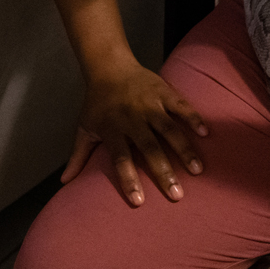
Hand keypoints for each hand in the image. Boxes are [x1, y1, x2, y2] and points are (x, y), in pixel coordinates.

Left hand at [61, 59, 209, 206]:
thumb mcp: (84, 128)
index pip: (119, 158)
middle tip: (177, 195)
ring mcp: (149, 104)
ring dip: (184, 149)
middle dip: (163, 172)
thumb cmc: (97, 103)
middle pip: (149, 148)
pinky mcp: (163, 92)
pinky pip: (180, 105)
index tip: (139, 202)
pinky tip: (205, 133)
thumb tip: (63, 183)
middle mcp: (131, 118)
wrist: (108, 66)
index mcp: (112, 129)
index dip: (128, 179)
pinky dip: (193, 118)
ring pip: (168, 129)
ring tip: (197, 170)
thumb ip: (77, 157)